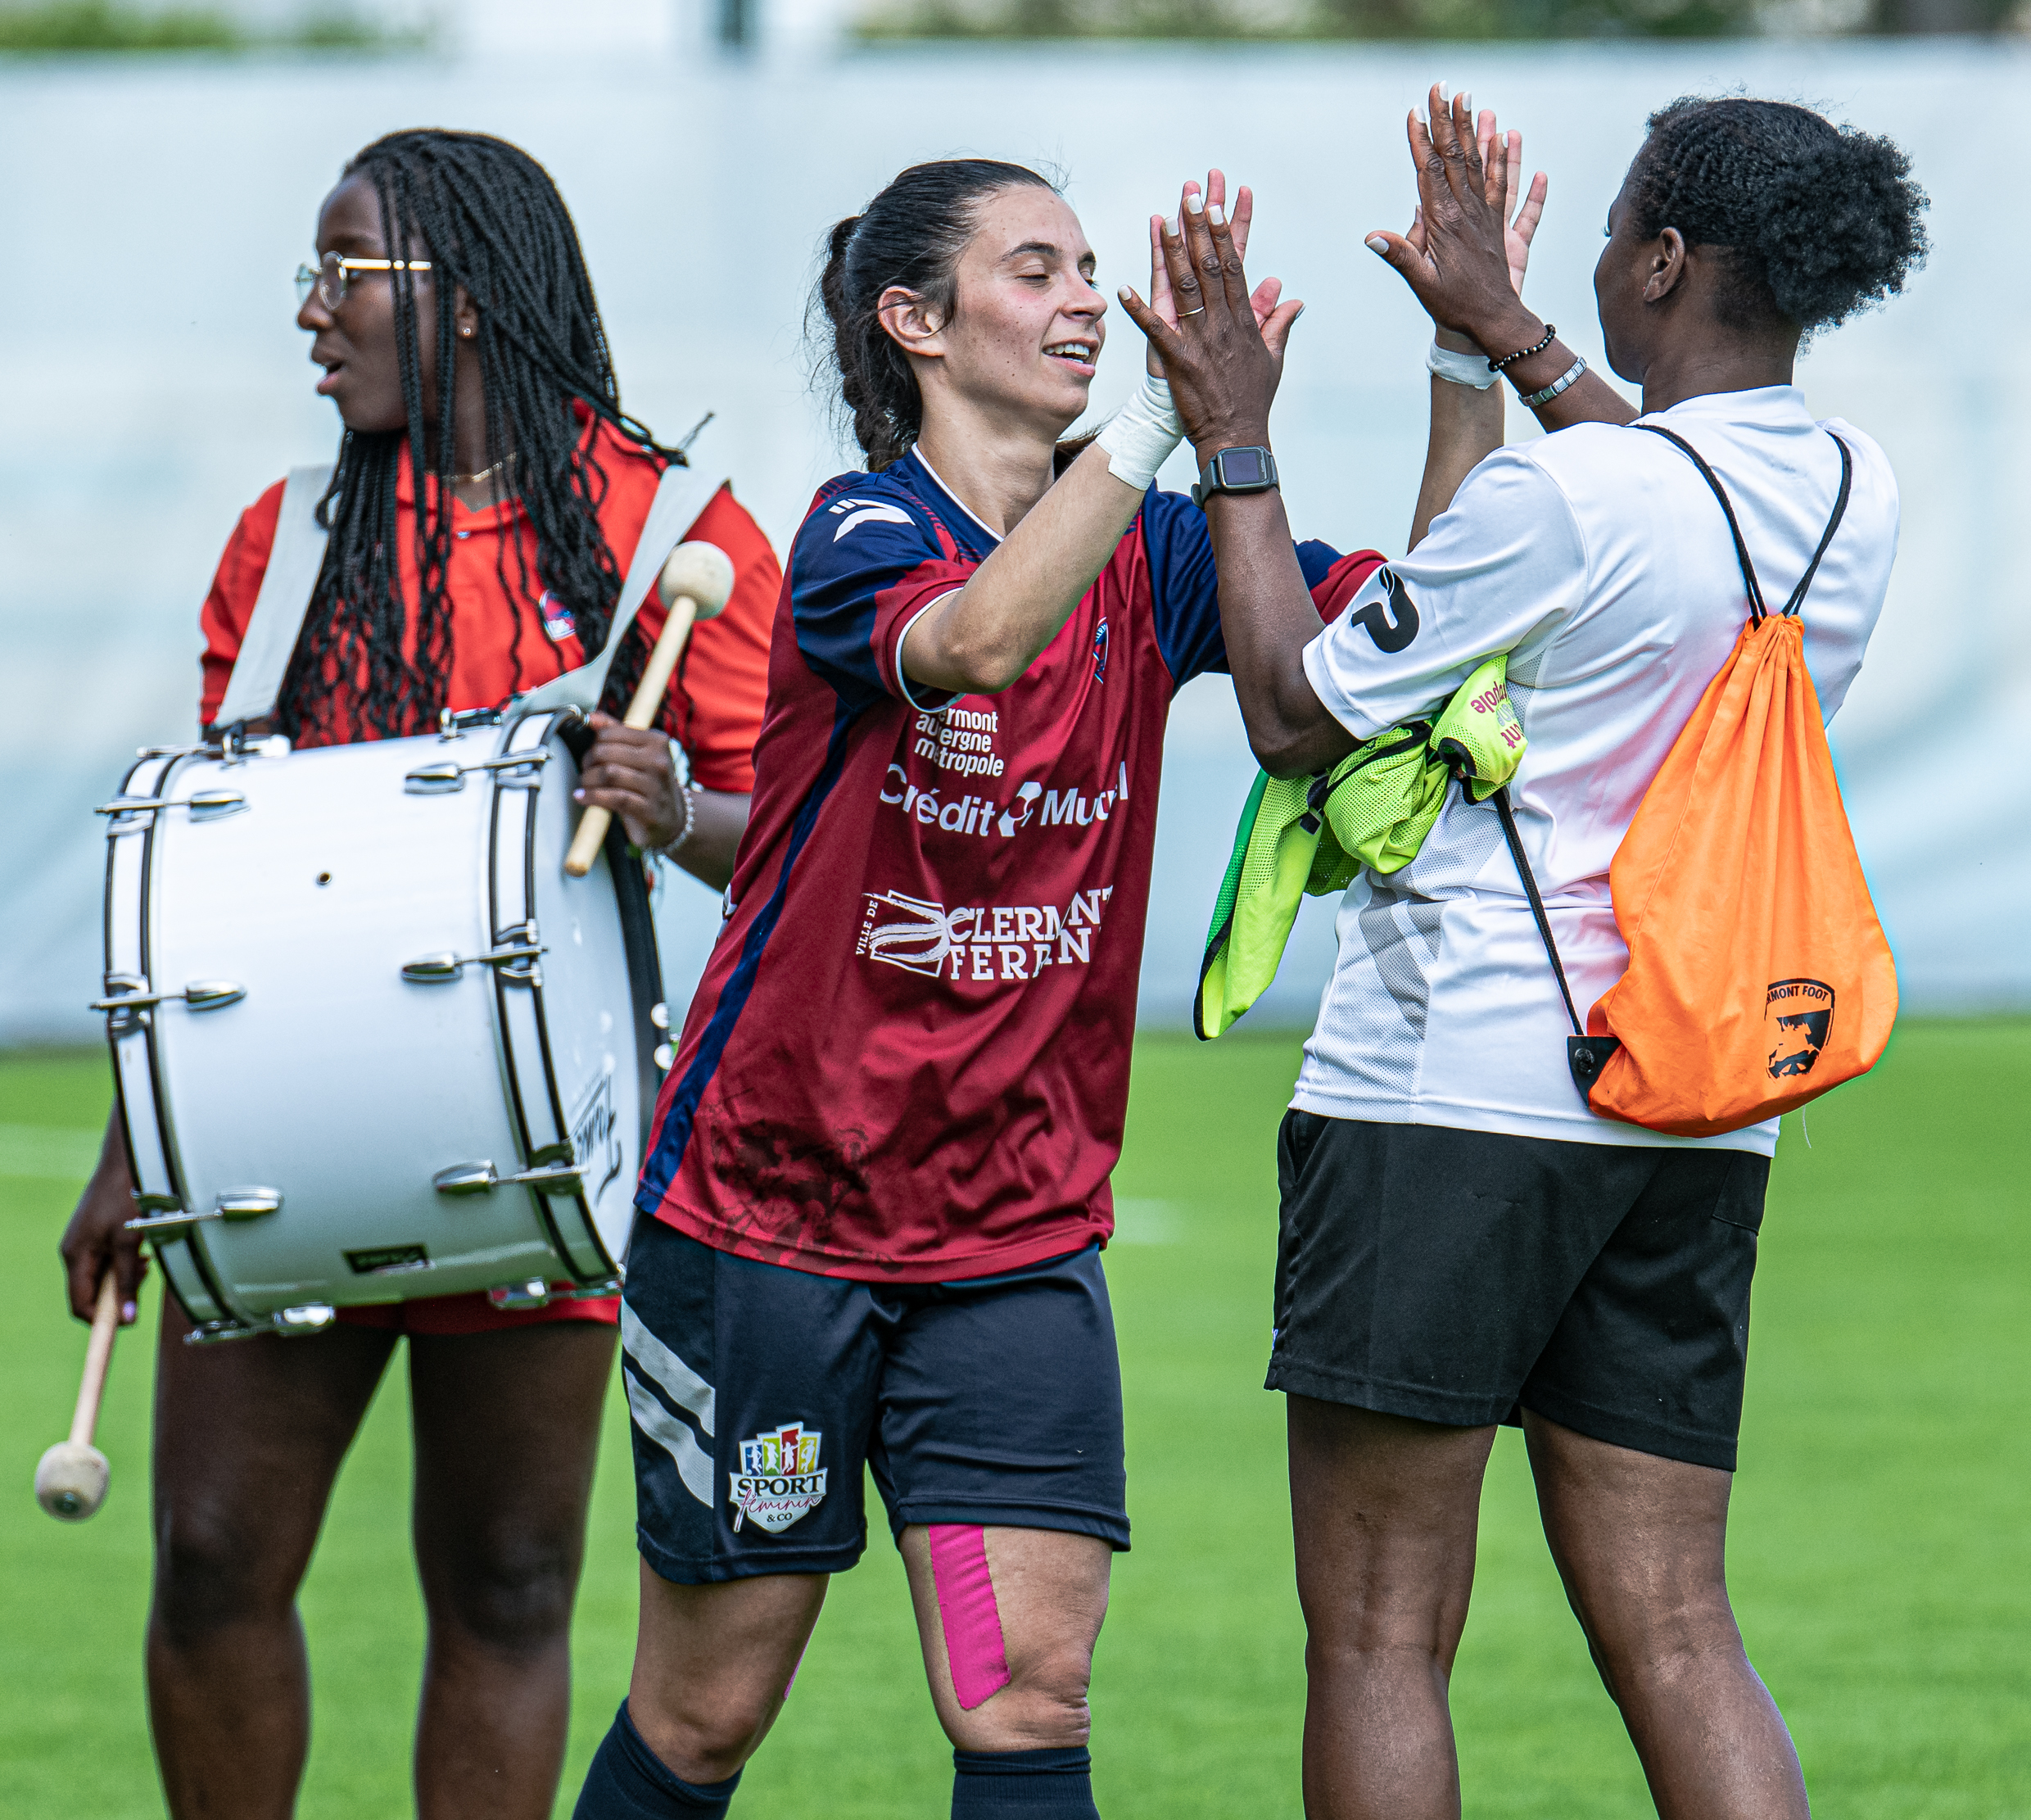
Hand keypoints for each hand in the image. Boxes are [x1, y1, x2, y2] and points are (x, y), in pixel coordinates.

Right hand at [60, 1117, 145, 1324]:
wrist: (127, 1161)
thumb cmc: (124, 1196)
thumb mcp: (127, 1242)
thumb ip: (125, 1280)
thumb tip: (125, 1318)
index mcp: (75, 1256)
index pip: (80, 1304)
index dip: (102, 1319)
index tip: (126, 1323)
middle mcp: (76, 1251)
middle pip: (94, 1292)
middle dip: (118, 1294)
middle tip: (143, 1281)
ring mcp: (87, 1242)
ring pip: (105, 1276)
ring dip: (126, 1277)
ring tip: (145, 1263)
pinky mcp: (100, 1233)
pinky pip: (111, 1260)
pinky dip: (127, 1262)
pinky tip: (143, 1253)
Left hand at [575, 713, 684, 850]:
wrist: (672, 817)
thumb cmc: (648, 781)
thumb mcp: (637, 753)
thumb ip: (615, 731)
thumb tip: (590, 716)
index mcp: (656, 741)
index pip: (609, 733)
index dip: (593, 744)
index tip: (592, 757)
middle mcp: (659, 761)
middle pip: (605, 752)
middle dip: (588, 763)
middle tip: (587, 772)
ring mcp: (656, 786)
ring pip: (608, 774)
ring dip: (588, 780)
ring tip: (585, 786)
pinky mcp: (649, 809)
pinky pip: (614, 798)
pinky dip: (592, 797)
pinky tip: (582, 797)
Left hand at [1119, 182, 1304, 461]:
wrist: (1236, 437)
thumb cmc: (1251, 401)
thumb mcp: (1273, 359)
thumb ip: (1278, 324)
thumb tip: (1291, 298)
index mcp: (1243, 320)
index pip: (1234, 267)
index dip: (1224, 234)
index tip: (1217, 206)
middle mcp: (1223, 323)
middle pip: (1210, 266)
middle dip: (1199, 229)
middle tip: (1190, 196)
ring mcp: (1200, 340)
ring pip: (1185, 288)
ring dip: (1173, 253)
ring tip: (1164, 221)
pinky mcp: (1179, 360)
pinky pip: (1155, 330)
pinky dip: (1139, 309)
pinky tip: (1124, 288)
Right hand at [1366, 85, 1548, 353]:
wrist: (1494, 321)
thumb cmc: (1454, 305)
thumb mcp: (1421, 283)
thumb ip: (1401, 255)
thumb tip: (1373, 236)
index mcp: (1444, 223)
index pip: (1430, 171)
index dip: (1422, 140)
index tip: (1416, 111)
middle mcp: (1467, 212)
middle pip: (1456, 157)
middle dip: (1448, 120)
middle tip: (1444, 88)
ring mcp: (1486, 215)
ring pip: (1480, 163)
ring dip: (1475, 129)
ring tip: (1472, 100)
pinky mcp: (1501, 223)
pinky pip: (1506, 185)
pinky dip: (1507, 160)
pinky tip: (1509, 138)